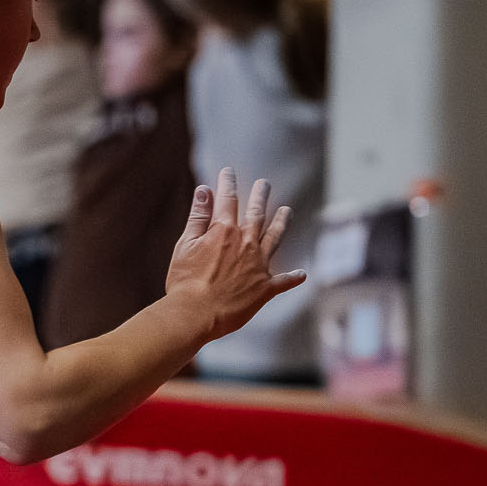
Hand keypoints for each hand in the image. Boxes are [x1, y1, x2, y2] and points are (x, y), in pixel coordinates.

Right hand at [166, 169, 300, 341]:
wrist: (195, 314)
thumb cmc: (185, 282)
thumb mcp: (185, 245)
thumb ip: (197, 217)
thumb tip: (204, 191)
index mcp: (224, 231)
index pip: (227, 200)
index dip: (227, 184)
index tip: (228, 172)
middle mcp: (246, 243)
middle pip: (256, 213)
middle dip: (260, 196)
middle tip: (265, 183)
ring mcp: (259, 264)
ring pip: (275, 237)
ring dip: (282, 222)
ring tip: (287, 211)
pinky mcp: (265, 288)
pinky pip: (283, 281)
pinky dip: (292, 277)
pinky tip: (301, 274)